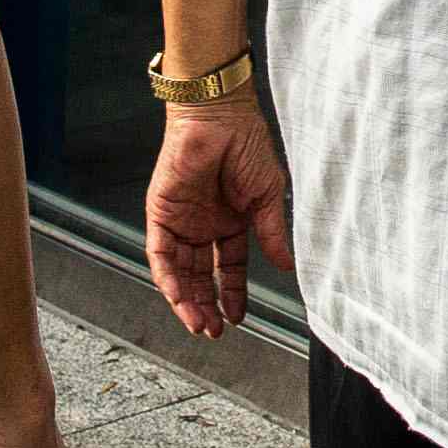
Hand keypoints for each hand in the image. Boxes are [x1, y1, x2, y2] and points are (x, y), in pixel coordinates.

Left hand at [144, 99, 294, 339]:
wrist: (219, 116)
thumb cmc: (245, 144)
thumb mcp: (267, 196)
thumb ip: (271, 233)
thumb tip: (287, 266)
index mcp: (229, 220)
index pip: (228, 267)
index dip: (232, 293)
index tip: (238, 317)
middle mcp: (203, 225)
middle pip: (200, 276)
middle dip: (206, 305)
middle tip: (214, 330)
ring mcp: (181, 220)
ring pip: (179, 271)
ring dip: (187, 299)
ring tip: (199, 324)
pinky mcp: (161, 213)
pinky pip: (160, 253)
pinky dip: (168, 277)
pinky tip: (179, 297)